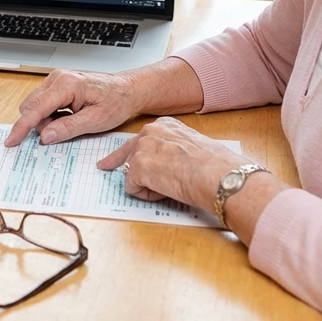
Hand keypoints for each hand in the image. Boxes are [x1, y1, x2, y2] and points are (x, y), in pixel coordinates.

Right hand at [3, 70, 138, 146]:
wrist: (127, 90)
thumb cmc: (116, 102)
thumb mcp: (95, 121)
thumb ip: (67, 128)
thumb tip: (45, 137)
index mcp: (66, 85)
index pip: (36, 109)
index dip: (22, 127)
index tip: (11, 141)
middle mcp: (57, 78)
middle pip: (31, 107)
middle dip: (38, 125)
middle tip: (58, 135)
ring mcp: (56, 79)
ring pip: (35, 106)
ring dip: (45, 121)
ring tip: (70, 124)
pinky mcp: (57, 84)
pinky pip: (43, 103)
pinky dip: (50, 115)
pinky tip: (67, 118)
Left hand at [95, 117, 247, 210]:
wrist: (218, 175)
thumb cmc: (217, 166)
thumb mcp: (194, 146)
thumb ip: (176, 150)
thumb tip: (173, 164)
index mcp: (166, 125)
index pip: (143, 137)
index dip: (134, 151)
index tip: (120, 154)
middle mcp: (150, 132)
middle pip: (127, 150)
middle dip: (116, 161)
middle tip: (103, 166)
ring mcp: (141, 149)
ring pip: (132, 172)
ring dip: (147, 185)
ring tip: (172, 187)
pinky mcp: (136, 167)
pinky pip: (132, 188)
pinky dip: (147, 195)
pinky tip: (165, 192)